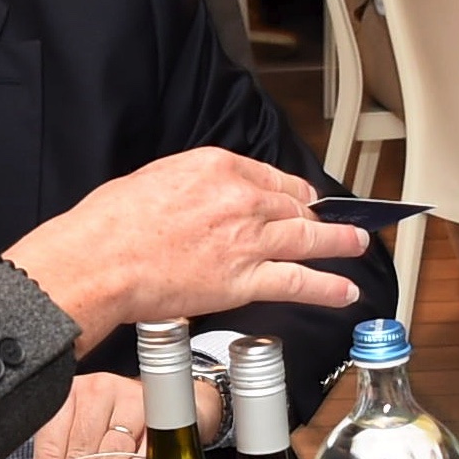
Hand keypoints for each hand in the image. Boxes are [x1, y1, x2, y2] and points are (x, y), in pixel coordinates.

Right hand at [0, 149, 362, 345]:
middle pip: (294, 207)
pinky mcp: (246, 280)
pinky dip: (328, 287)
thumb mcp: (153, 179)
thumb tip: (199, 200)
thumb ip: (188, 185)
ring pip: (308, 239)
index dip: (291, 192)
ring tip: (357, 244)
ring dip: (339, 242)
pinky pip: (299, 281)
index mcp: (217, 167)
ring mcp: (248, 240)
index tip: (299, 199)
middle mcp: (241, 199)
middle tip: (337, 221)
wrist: (101, 260)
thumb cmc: (111, 223)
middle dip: (319, 216)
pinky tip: (345, 291)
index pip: (269, 177)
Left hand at [26, 368, 149, 458]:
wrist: (156, 397)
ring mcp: (128, 402)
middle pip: (80, 454)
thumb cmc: (110, 415)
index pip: (49, 448)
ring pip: (111, 456)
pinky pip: (141, 457)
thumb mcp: (77, 432)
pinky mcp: (157, 416)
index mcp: (67, 397)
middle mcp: (96, 393)